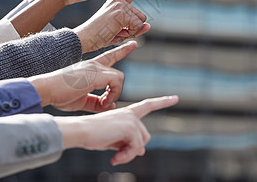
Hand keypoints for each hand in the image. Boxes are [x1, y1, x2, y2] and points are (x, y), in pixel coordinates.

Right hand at [28, 41, 136, 111]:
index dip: (120, 50)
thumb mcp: (81, 101)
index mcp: (88, 68)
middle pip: (114, 58)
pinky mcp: (95, 73)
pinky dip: (113, 94)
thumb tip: (111, 107)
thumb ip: (97, 103)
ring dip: (115, 92)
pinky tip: (104, 102)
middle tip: (134, 44)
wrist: (45, 90)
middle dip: (124, 50)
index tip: (132, 43)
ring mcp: (94, 67)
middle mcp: (93, 64)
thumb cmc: (59, 95)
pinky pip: (116, 81)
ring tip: (104, 103)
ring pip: (118, 76)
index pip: (108, 56)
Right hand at [55, 95, 178, 165]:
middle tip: (118, 156)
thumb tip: (142, 151)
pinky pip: (136, 148)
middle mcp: (130, 113)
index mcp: (126, 112)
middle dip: (134, 149)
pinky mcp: (130, 128)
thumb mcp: (113, 140)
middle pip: (145, 136)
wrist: (81, 131)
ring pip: (141, 144)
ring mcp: (131, 120)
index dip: (162, 101)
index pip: (147, 105)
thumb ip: (128, 142)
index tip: (175, 97)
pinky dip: (126, 156)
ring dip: (129, 154)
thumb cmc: (93, 135)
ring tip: (115, 157)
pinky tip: (114, 158)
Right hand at [74, 0, 162, 52]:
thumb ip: (134, 28)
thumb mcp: (120, 31)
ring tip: (115, 32)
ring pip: (141, 21)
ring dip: (132, 31)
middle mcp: (119, 1)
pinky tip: (117, 33)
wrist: (85, 38)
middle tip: (117, 32)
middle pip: (142, 16)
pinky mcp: (120, 13)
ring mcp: (120, 6)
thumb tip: (148, 26)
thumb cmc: (100, 35)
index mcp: (117, 2)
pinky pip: (137, 26)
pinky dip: (130, 33)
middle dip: (134, 28)